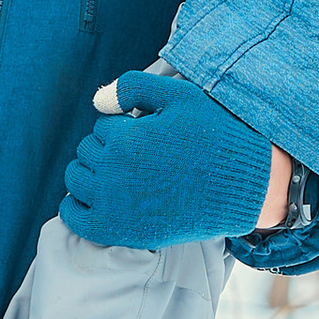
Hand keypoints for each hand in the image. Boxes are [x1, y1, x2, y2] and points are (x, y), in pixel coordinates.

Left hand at [58, 66, 278, 250]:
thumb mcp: (180, 97)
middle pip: (86, 151)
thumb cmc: (216, 137)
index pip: (102, 125)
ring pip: (76, 180)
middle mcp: (113, 172)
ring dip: (91, 173)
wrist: (243, 187)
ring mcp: (113, 204)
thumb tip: (96, 102)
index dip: (123, 127)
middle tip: (138, 155)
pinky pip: (75, 217)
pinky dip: (77, 207)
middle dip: (107, 148)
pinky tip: (96, 200)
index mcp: (125, 139)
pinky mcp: (119, 230)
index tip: (146, 134)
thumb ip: (133, 88)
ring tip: (121, 174)